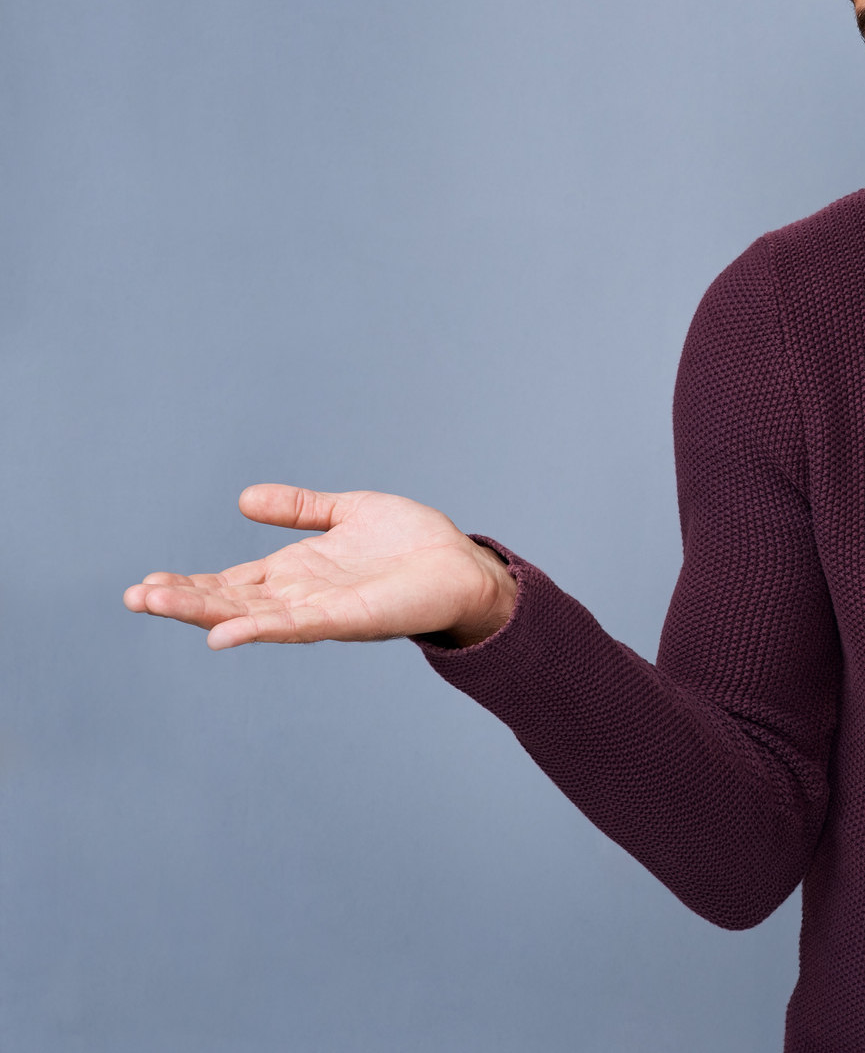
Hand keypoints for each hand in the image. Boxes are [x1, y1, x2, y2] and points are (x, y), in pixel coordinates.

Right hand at [124, 485, 517, 648]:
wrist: (463, 566)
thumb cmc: (412, 543)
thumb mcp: (346, 511)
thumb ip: (298, 508)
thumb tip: (244, 498)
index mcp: (296, 572)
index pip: (230, 582)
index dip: (189, 585)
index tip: (145, 583)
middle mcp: (300, 595)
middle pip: (229, 601)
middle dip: (181, 601)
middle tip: (133, 597)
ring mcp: (320, 609)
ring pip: (250, 615)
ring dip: (203, 613)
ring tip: (155, 604)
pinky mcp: (347, 618)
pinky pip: (295, 625)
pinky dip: (259, 629)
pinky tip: (224, 633)